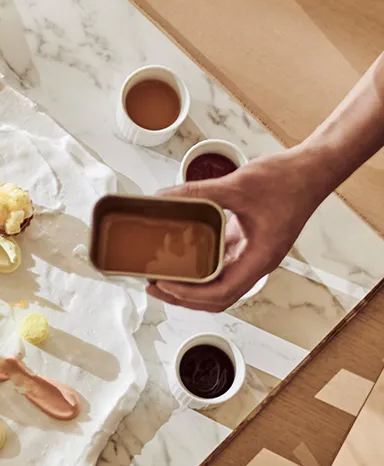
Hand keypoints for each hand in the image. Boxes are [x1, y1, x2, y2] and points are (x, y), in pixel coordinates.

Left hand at [148, 149, 327, 311]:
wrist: (313, 169)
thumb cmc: (287, 180)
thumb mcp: (237, 184)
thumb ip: (198, 192)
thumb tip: (163, 197)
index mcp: (260, 258)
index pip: (222, 293)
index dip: (190, 295)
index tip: (165, 285)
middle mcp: (257, 262)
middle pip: (218, 297)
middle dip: (184, 297)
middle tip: (153, 286)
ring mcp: (253, 254)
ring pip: (219, 284)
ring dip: (191, 286)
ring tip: (162, 277)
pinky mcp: (249, 243)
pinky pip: (222, 264)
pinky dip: (201, 266)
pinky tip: (180, 256)